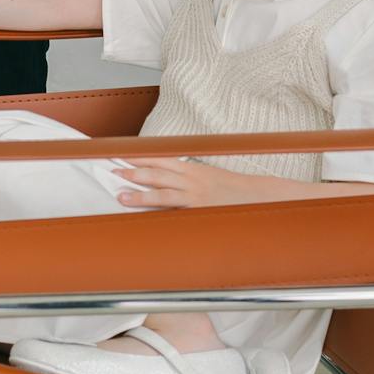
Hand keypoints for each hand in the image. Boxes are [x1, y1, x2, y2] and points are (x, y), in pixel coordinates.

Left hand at [111, 156, 241, 211]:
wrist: (259, 196)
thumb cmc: (234, 188)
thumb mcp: (209, 176)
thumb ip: (188, 177)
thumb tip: (168, 178)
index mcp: (192, 168)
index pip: (160, 159)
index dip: (140, 157)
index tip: (122, 155)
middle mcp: (192, 180)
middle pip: (157, 174)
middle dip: (134, 172)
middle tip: (114, 172)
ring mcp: (196, 198)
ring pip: (162, 194)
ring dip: (140, 195)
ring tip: (122, 197)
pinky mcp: (201, 213)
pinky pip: (177, 213)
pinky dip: (161, 215)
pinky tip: (147, 219)